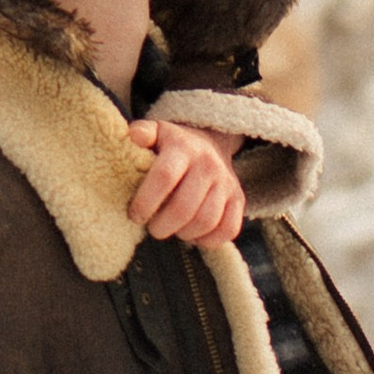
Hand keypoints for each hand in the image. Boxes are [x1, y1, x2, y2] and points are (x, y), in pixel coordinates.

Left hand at [126, 118, 245, 248]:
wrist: (212, 143)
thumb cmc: (174, 145)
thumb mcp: (157, 132)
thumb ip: (142, 132)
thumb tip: (134, 136)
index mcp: (183, 147)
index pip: (164, 177)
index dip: (146, 202)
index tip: (135, 215)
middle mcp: (208, 164)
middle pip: (184, 207)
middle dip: (162, 226)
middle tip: (153, 228)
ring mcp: (226, 183)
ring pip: (206, 221)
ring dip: (184, 234)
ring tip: (172, 230)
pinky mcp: (238, 199)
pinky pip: (228, 230)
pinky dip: (209, 240)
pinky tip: (194, 235)